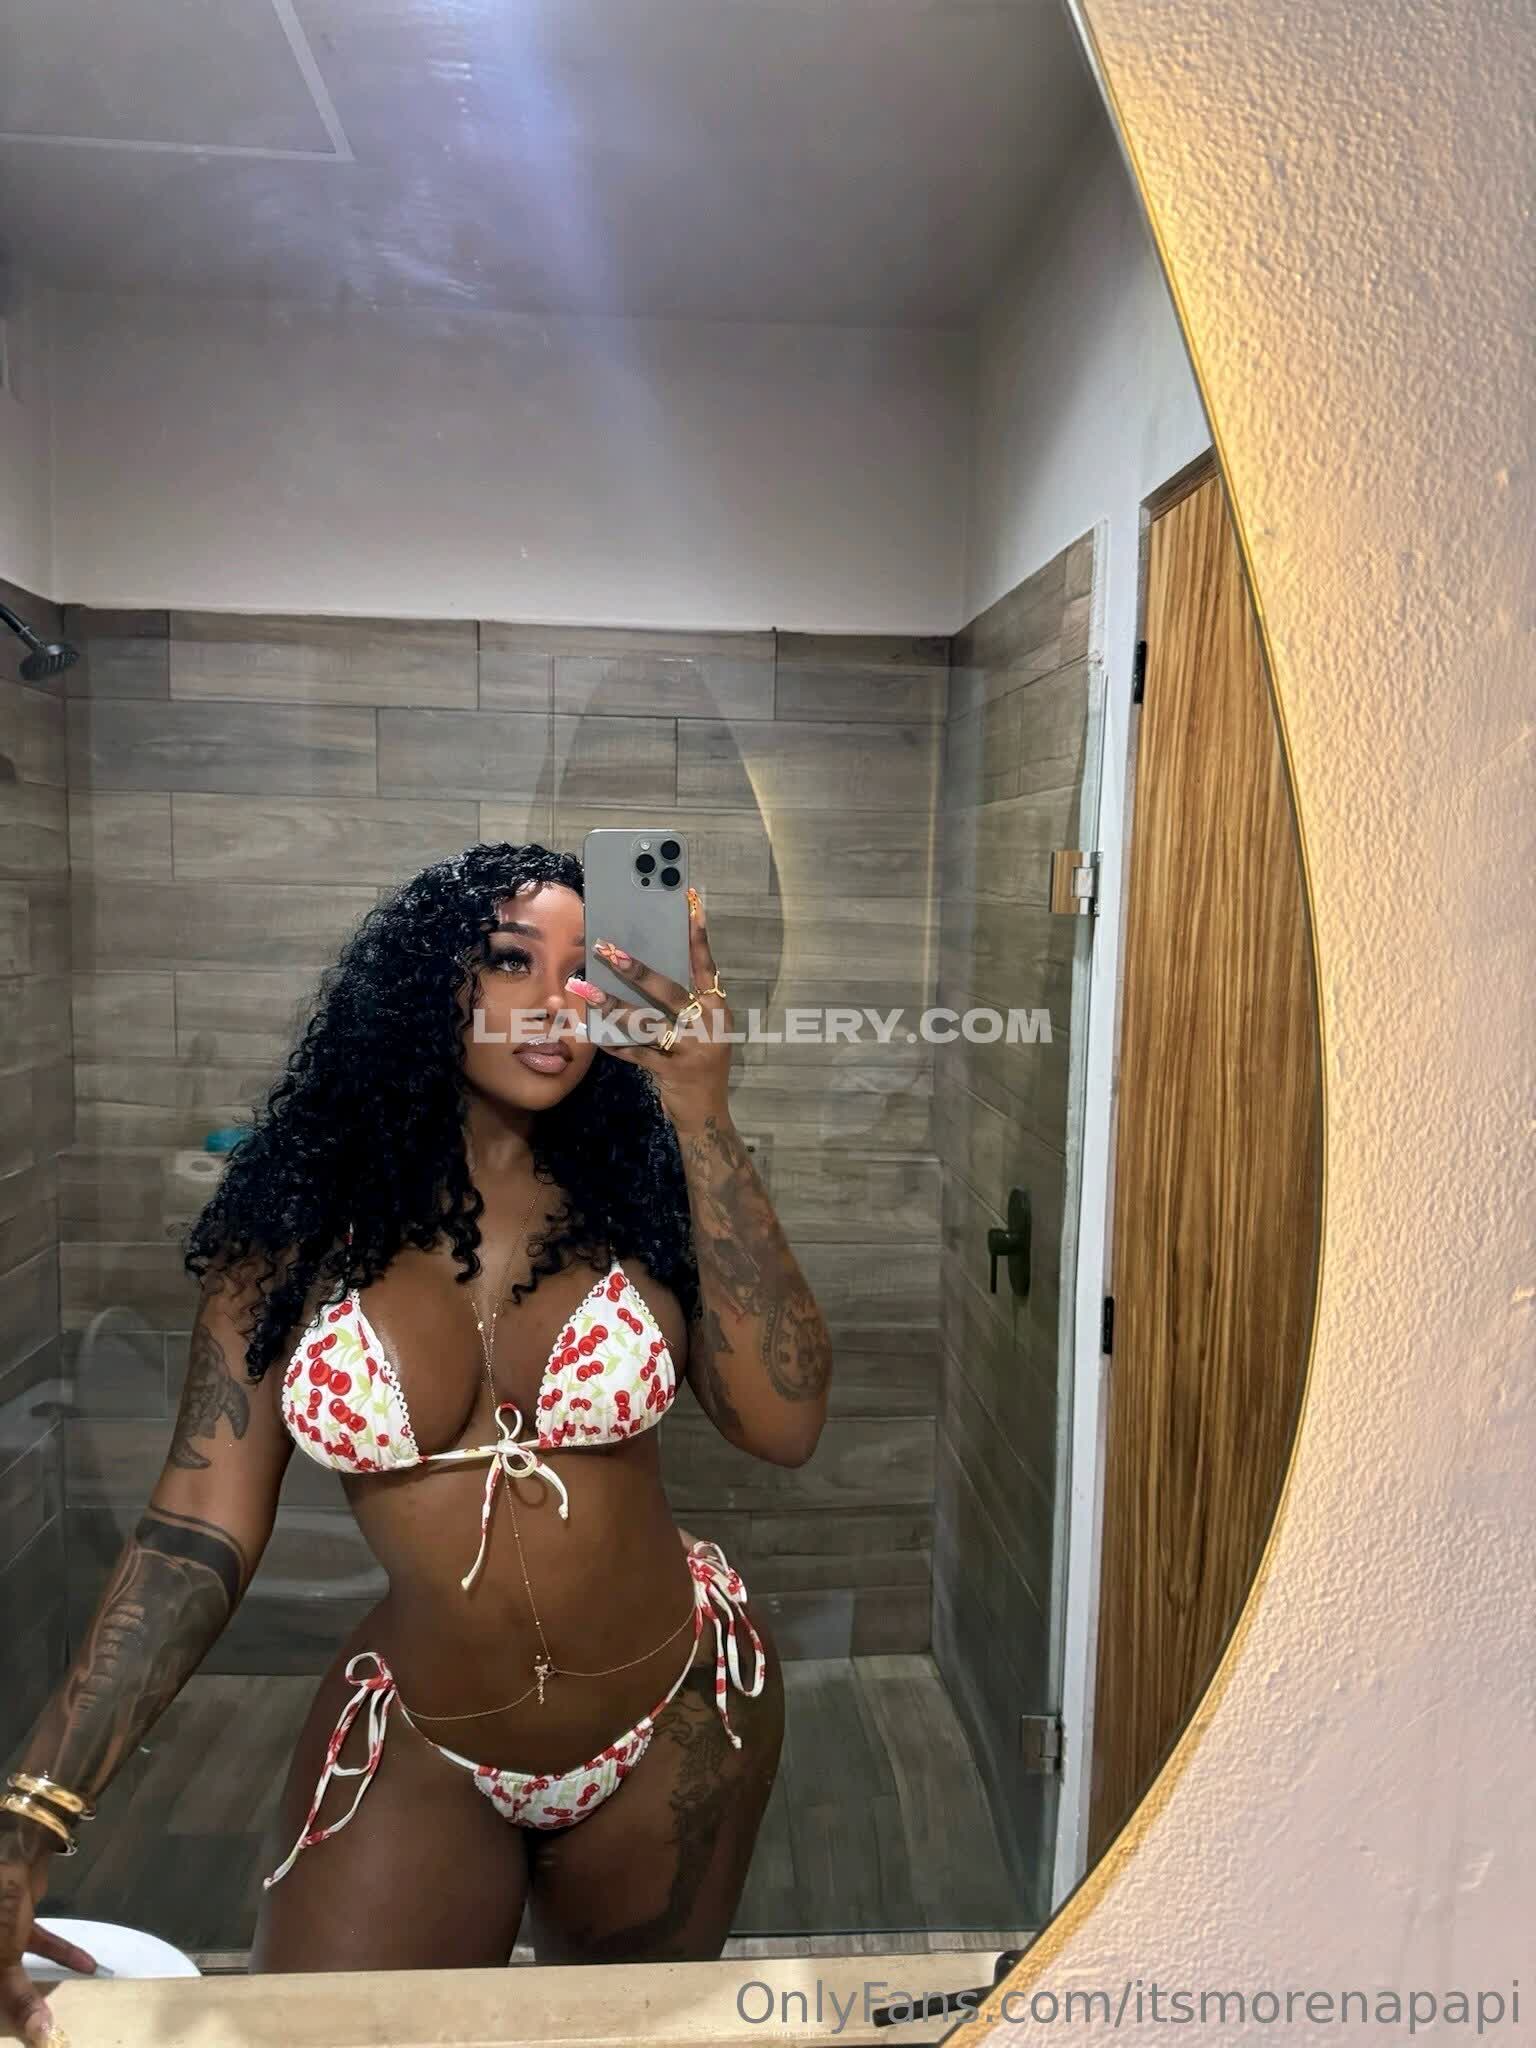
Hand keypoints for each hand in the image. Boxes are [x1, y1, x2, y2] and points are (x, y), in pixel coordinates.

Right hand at [0, 1823, 98, 2045]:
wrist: (10, 1851)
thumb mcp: (3, 1961)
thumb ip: (19, 2000)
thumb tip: (41, 2037)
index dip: (4, 2025)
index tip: (35, 2041)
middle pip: (2, 1990)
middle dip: (20, 2011)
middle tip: (47, 2032)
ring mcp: (0, 1937)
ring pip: (16, 1970)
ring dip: (39, 1986)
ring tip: (66, 2007)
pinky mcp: (17, 1921)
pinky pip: (37, 1944)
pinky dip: (61, 1953)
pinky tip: (88, 1966)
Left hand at [571, 886, 732, 1129]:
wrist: (707, 1114)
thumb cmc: (700, 1063)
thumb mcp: (703, 1029)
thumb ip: (686, 1003)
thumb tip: (645, 968)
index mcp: (718, 1009)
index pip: (706, 966)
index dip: (697, 937)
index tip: (690, 905)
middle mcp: (707, 1026)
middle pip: (669, 990)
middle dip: (636, 968)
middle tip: (606, 948)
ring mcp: (690, 1049)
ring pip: (645, 1021)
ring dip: (611, 1004)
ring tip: (583, 989)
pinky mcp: (670, 1071)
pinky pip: (633, 1052)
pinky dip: (611, 1041)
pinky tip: (589, 1030)